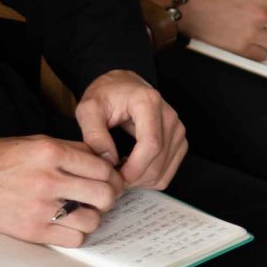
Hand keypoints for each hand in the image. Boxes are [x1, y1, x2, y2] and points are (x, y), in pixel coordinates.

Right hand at [0, 135, 125, 244]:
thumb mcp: (32, 142)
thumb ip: (67, 149)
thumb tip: (101, 159)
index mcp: (49, 152)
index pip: (101, 167)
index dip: (112, 175)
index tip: (110, 180)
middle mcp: (48, 179)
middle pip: (104, 194)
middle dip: (109, 196)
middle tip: (103, 197)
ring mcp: (41, 208)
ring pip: (93, 220)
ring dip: (93, 216)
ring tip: (83, 211)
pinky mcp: (33, 231)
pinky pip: (74, 239)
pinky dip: (77, 233)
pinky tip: (67, 224)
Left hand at [75, 69, 188, 189]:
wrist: (122, 86)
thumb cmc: (105, 95)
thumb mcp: (88, 109)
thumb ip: (94, 135)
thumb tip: (109, 161)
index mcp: (149, 102)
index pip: (151, 145)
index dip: (134, 168)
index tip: (115, 177)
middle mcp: (169, 115)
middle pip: (158, 161)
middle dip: (134, 177)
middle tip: (111, 178)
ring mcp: (177, 129)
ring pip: (163, 171)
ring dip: (140, 180)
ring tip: (119, 171)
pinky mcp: (178, 141)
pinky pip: (167, 172)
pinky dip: (149, 178)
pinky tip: (131, 169)